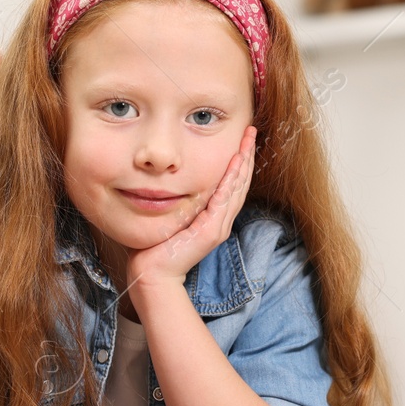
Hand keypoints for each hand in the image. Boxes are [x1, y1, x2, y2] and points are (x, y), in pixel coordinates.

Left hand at [123, 125, 255, 294]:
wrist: (153, 274)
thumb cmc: (155, 248)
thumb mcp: (170, 217)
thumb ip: (176, 202)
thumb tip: (167, 182)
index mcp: (213, 217)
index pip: (231, 183)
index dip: (238, 160)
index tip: (241, 138)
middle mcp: (220, 221)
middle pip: (239, 182)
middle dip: (246, 155)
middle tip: (251, 131)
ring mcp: (218, 226)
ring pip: (237, 187)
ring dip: (243, 162)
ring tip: (248, 141)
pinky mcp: (211, 231)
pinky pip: (225, 200)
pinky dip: (231, 180)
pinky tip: (235, 163)